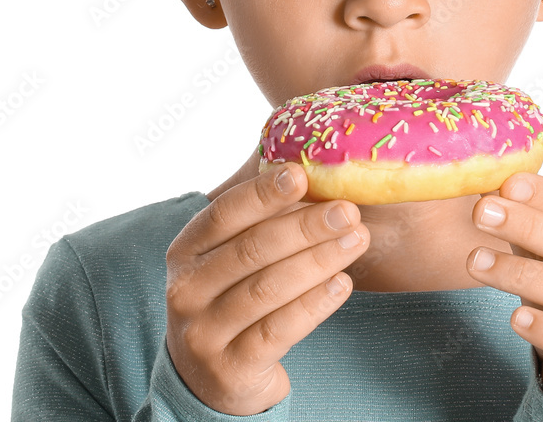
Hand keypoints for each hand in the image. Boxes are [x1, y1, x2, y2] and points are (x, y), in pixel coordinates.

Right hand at [165, 164, 369, 414]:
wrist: (212, 377)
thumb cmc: (233, 296)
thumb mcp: (230, 254)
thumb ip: (260, 215)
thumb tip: (306, 164)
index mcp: (187, 250)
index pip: (224, 213)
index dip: (263, 192)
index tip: (303, 174)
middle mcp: (186, 290)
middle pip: (252, 249)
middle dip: (305, 227)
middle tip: (347, 211)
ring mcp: (204, 333)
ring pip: (268, 289)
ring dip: (319, 260)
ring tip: (356, 240)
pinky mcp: (230, 369)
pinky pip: (278, 330)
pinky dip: (314, 304)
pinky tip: (343, 284)